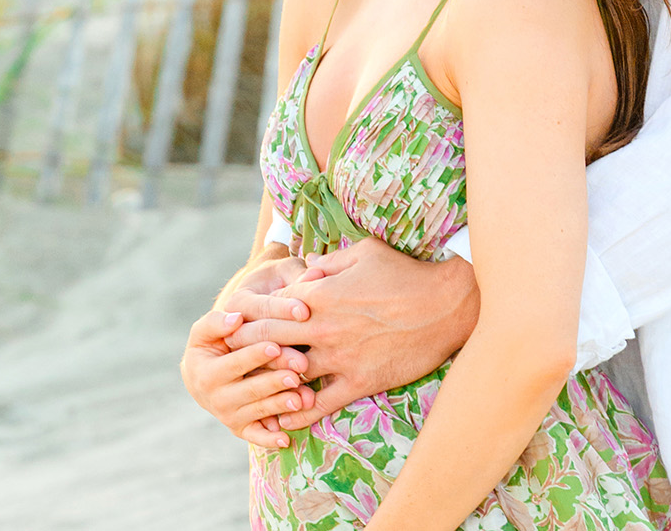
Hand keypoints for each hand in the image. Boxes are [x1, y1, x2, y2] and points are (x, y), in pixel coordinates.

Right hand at [180, 309, 316, 447]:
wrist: (207, 374)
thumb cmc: (213, 343)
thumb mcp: (207, 330)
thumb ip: (217, 322)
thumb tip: (235, 319)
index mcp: (204, 373)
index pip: (234, 364)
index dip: (254, 355)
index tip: (275, 346)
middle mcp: (215, 399)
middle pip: (250, 390)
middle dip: (274, 382)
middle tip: (296, 373)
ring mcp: (229, 416)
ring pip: (259, 411)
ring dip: (281, 406)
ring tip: (301, 398)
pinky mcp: (241, 428)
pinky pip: (256, 436)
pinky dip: (270, 440)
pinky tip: (286, 439)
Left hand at [224, 237, 479, 430]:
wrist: (446, 305)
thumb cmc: (404, 273)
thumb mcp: (363, 251)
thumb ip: (326, 262)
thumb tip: (301, 272)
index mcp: (320, 294)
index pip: (267, 307)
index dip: (244, 316)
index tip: (228, 325)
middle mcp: (323, 327)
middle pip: (266, 341)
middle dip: (242, 350)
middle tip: (224, 360)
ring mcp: (340, 358)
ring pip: (288, 376)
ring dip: (266, 384)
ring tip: (245, 394)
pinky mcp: (359, 381)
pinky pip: (319, 405)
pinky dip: (296, 414)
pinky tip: (281, 418)